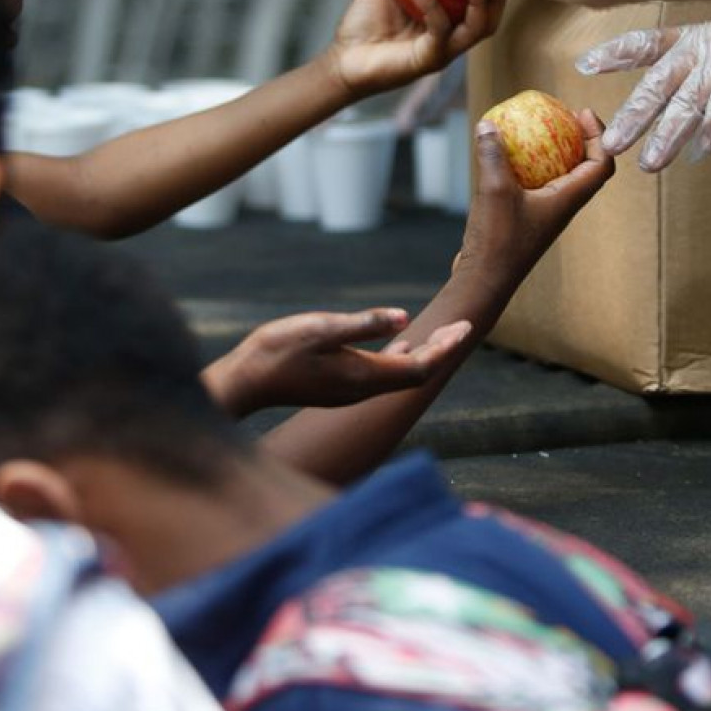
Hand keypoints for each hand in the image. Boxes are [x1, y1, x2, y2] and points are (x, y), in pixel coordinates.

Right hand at [201, 308, 474, 418]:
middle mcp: (363, 389)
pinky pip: (382, 373)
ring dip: (423, 353)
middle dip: (441, 349)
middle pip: (415, 373)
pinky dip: (399, 356)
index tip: (466, 326)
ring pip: (400, 374)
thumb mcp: (320, 328)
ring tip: (442, 334)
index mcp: (364, 376)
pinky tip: (402, 343)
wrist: (244, 381)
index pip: (420, 367)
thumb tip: (406, 319)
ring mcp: (350, 391)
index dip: (445, 347)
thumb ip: (363, 325)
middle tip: (463, 326)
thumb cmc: (277, 351)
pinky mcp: (338, 386)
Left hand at [328, 0, 505, 98]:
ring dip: (479, 0)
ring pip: (477, 28)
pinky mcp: (428, 59)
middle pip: (489, 16)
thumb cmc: (362, 25)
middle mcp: (451, 35)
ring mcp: (443, 49)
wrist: (344, 59)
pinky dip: (434, 8)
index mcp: (447, 17)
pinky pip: (440, 32)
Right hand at [456, 109, 614, 282]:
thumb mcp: (494, 190)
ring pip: (559, 176)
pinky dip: (526, 166)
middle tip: (562, 114)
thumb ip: (493, 155)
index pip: (602, 165)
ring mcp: (543, 213)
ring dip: (553, 152)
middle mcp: (561, 206)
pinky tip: (503, 154)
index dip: (600, 136)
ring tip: (535, 129)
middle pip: (585, 167)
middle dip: (579, 138)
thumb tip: (488, 124)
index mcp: (568, 200)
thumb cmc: (497, 242)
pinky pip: (533, 184)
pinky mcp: (524, 218)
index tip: (582, 112)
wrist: (483, 282)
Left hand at [575, 0, 710, 171]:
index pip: (644, 43)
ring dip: (666, 137)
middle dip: (633, 116)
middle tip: (610, 144)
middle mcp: (704, 49)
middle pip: (658, 84)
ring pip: (688, 104)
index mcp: (693, 39)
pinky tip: (698, 155)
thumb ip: (693, 75)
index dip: (614, 53)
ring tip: (648, 165)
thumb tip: (659, 106)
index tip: (583, 65)